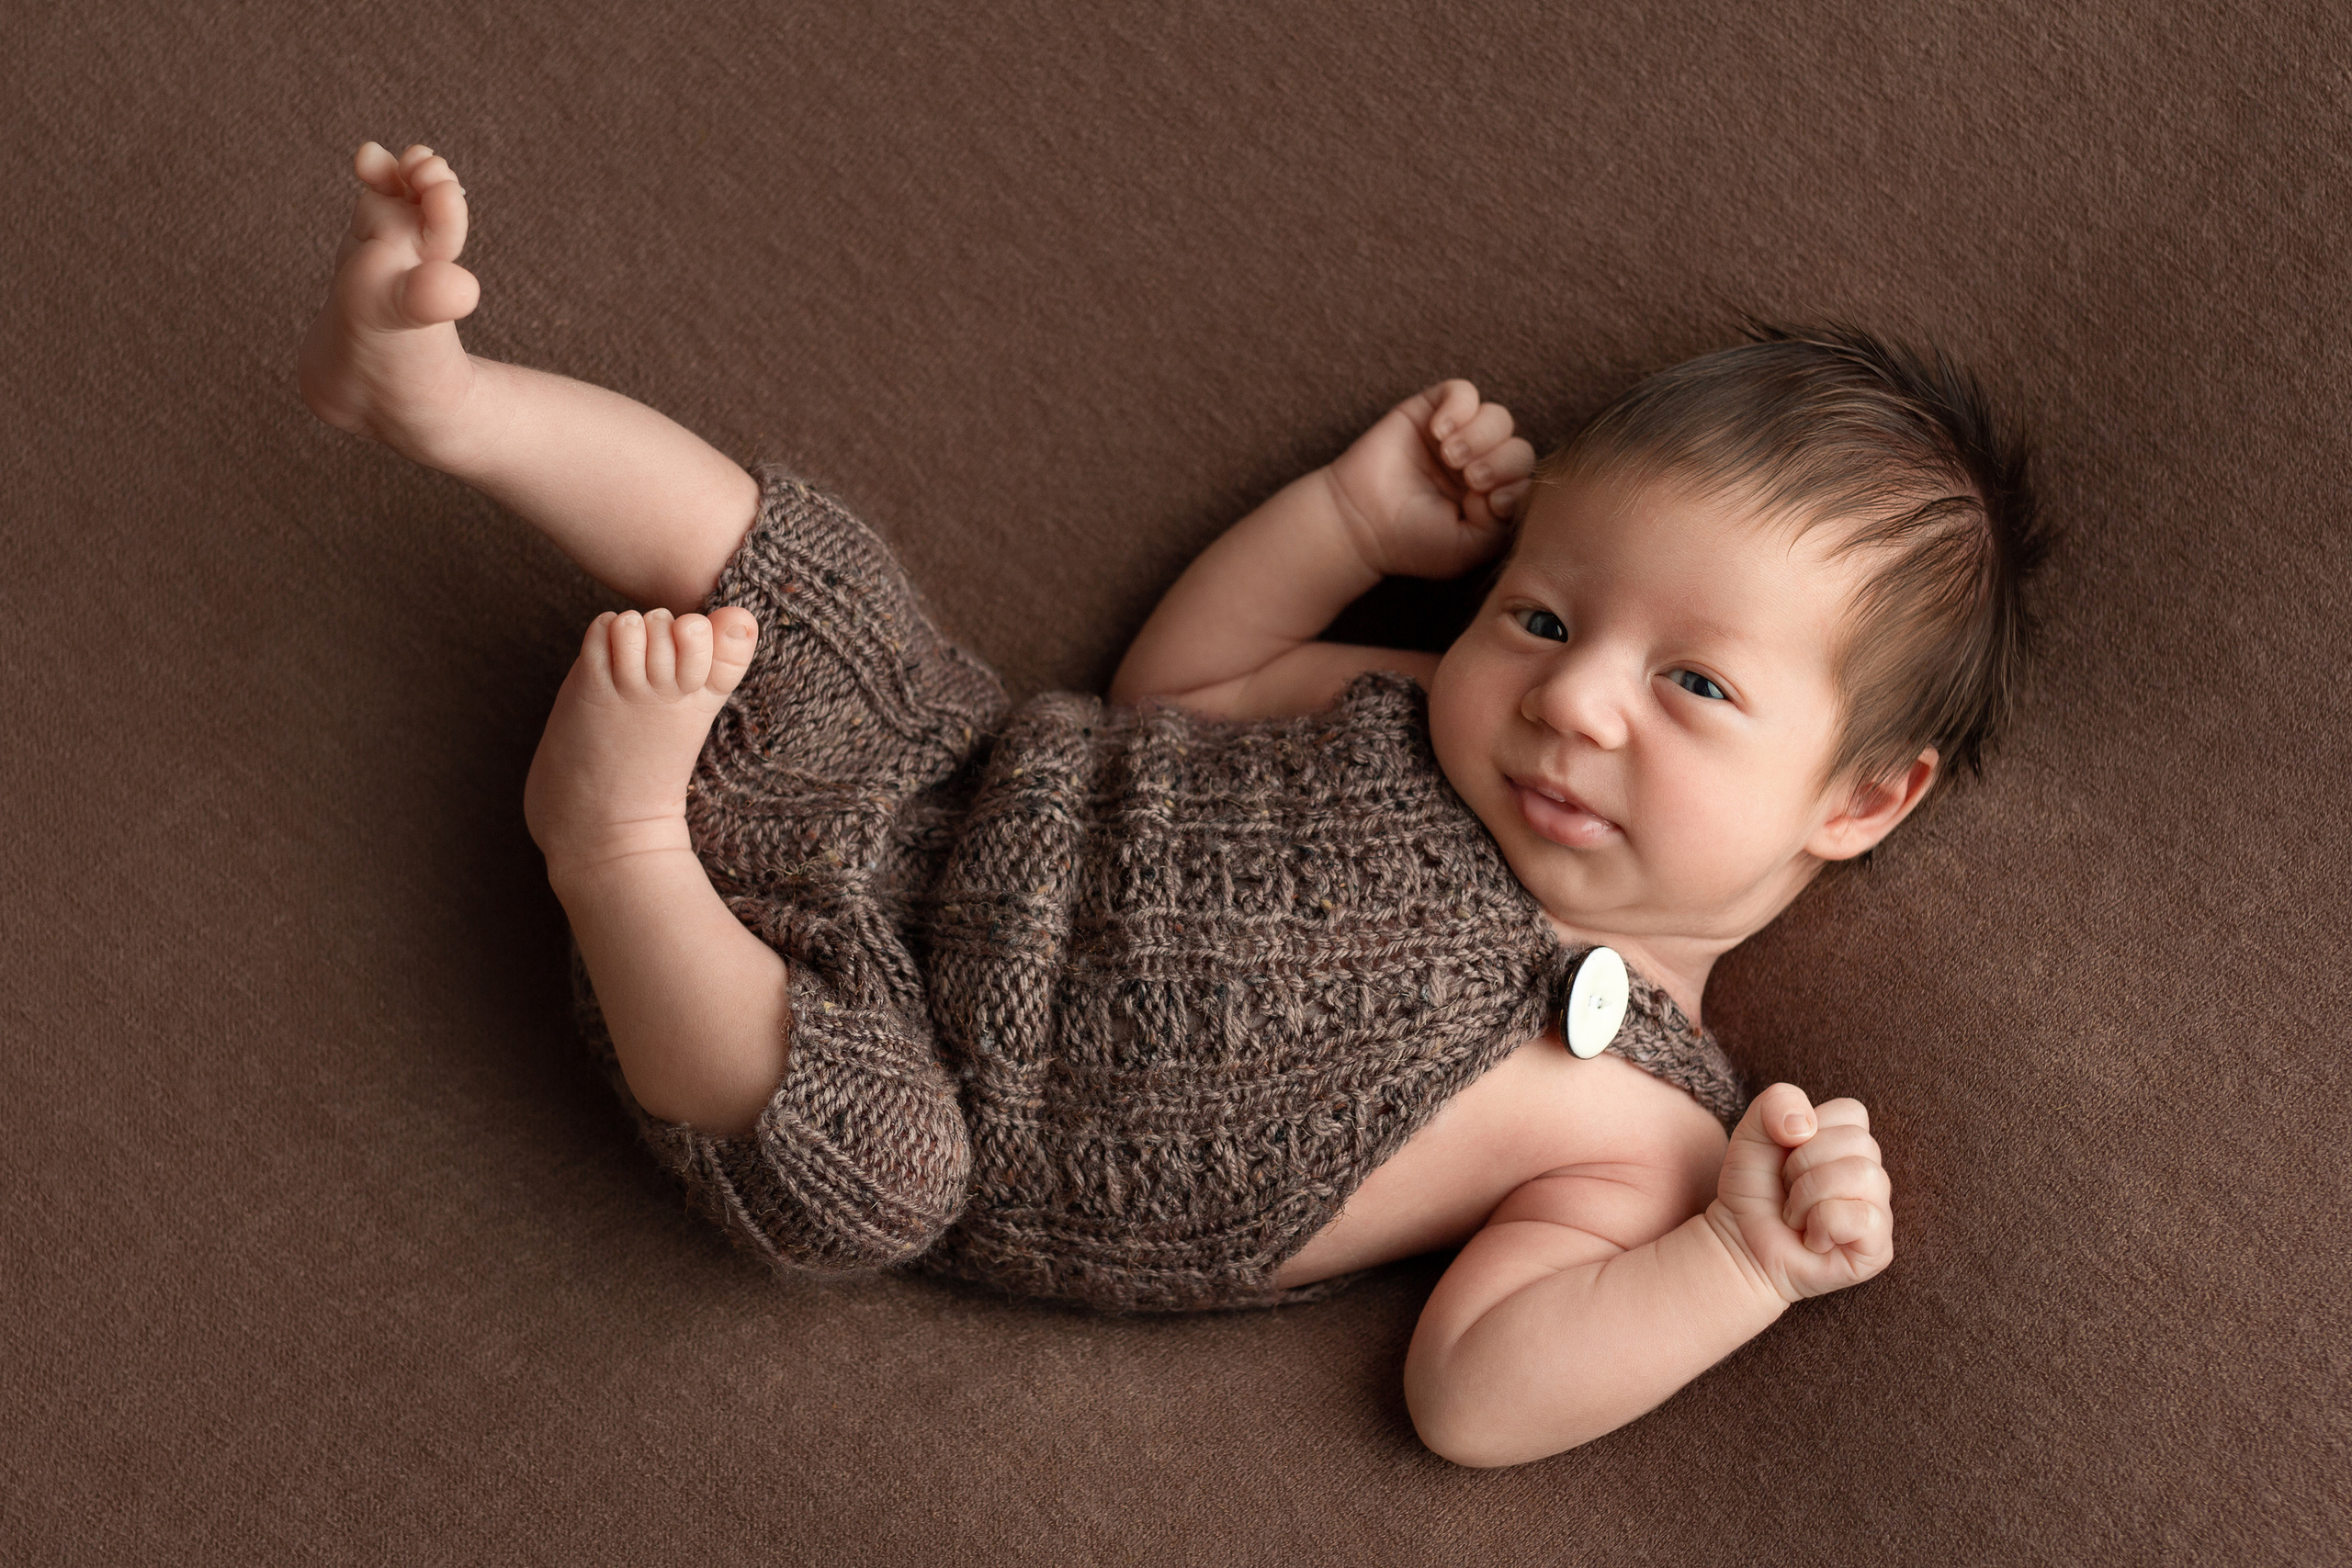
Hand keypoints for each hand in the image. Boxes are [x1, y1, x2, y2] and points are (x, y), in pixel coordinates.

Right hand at [1324, 379, 1535, 579]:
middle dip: (1500, 462)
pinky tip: (1438, 432)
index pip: (1527, 479)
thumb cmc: (1412, 541)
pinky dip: (1458, 408)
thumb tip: (1511, 487)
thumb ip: (1503, 521)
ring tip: (1450, 456)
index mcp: (1494, 497)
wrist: (1360, 523)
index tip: (1486, 504)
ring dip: (1480, 436)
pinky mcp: (1430, 411)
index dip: (1515, 485)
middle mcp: (1481, 464)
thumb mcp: (1469, 546)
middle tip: (1470, 479)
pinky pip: (1463, 391)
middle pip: (1519, 447)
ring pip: (1498, 416)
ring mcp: (1458, 436)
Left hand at [1708, 1083, 1893, 1303]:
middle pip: (1858, 1142)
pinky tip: (1813, 1239)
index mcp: (1851, 1143)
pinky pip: (1862, 1218)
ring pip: (1862, 1175)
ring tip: (1796, 1215)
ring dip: (1808, 1195)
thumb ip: (1776, 1103)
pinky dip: (1823, 1226)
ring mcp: (1879, 1213)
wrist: (1739, 1241)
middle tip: (1788, 1189)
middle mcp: (1872, 1175)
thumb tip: (1805, 1125)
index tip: (1788, 1156)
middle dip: (1803, 1164)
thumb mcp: (1753, 1132)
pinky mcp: (1878, 1249)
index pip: (1853, 1112)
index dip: (1809, 1130)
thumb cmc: (1753, 1187)